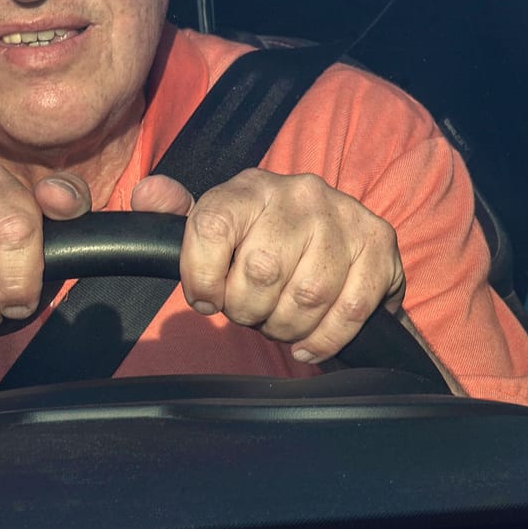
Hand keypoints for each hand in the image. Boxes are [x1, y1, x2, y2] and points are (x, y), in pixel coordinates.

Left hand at [130, 169, 405, 365]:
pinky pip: (349, 309)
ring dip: (285, 327)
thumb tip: (148, 194)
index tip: (207, 298)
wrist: (332, 237)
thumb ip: (173, 215)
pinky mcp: (379, 244)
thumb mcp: (213, 224)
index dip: (202, 276)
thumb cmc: (258, 240)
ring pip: (306, 295)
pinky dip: (324, 338)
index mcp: (249, 187)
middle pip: (261, 271)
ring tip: (278, 323)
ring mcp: (343, 216)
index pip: (212, 228)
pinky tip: (307, 341)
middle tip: (250, 314)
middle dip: (247, 310)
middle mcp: (299, 193)